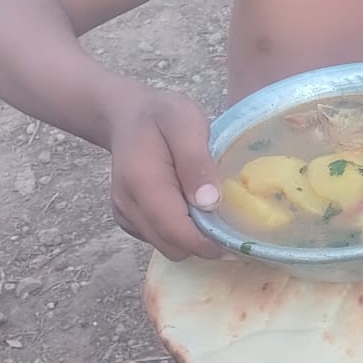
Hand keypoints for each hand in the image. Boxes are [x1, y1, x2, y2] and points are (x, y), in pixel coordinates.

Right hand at [106, 86, 223, 261]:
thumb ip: (196, 161)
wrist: (127, 115)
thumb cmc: (161, 115)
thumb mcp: (186, 123)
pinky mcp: (128, 218)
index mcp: (142, 182)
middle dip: (203, 243)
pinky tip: (190, 206)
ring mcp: (125, 214)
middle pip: (172, 246)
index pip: (176, 232)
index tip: (238, 240)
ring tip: (210, 210)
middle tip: (230, 221)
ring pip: (166, 246)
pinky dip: (178, 232)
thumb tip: (209, 203)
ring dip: (192, 238)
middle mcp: (128, 204)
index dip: (208, 244)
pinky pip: (159, 238)